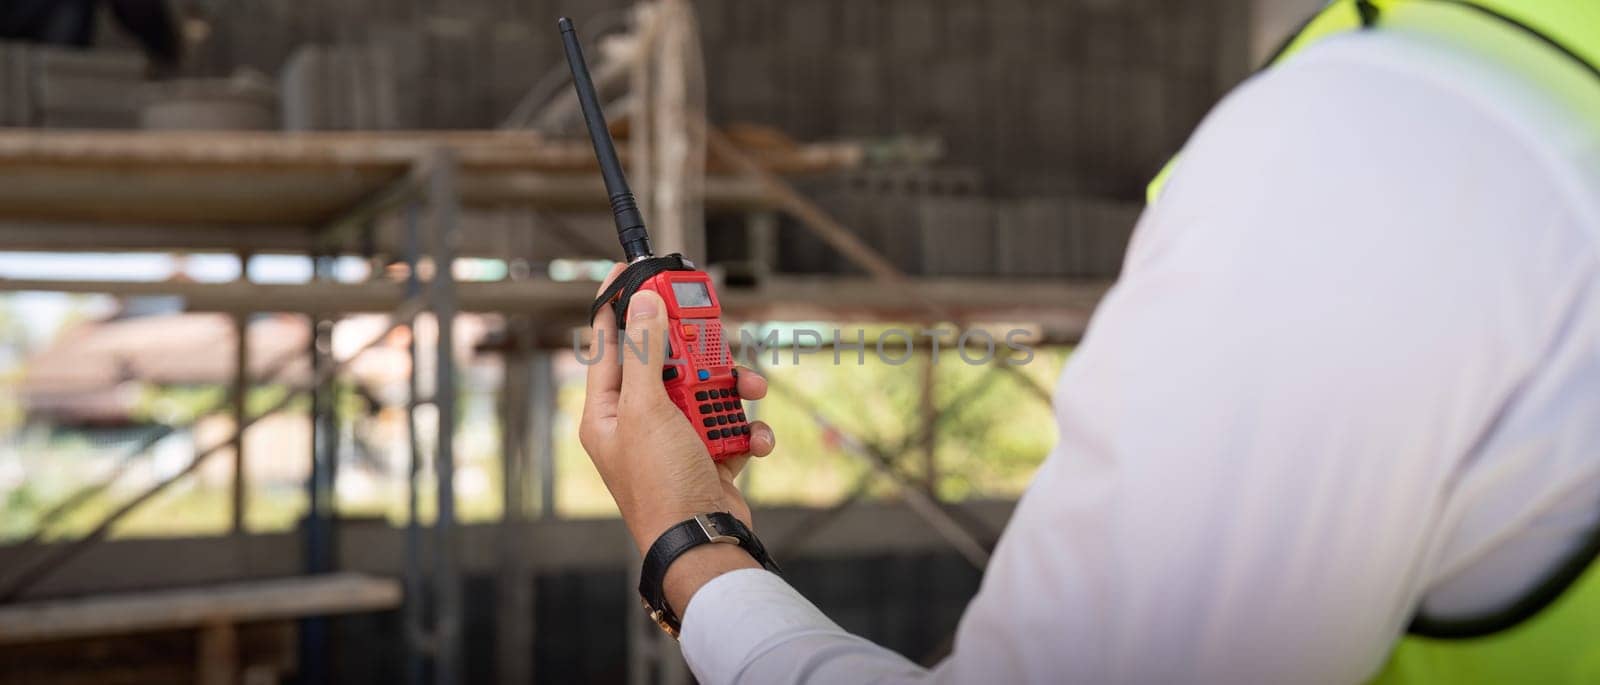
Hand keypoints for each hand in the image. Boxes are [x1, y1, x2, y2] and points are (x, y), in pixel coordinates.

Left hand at [579, 265, 777, 554]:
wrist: (704, 542)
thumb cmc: (662, 485)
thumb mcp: (648, 410)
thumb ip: (646, 353)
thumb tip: (642, 303)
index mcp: (608, 411)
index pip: (609, 344)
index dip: (620, 305)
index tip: (630, 270)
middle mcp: (639, 422)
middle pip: (669, 360)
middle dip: (699, 349)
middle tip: (714, 329)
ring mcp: (675, 438)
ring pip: (708, 388)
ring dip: (732, 390)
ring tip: (749, 391)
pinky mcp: (710, 453)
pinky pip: (731, 423)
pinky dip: (747, 427)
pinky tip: (753, 438)